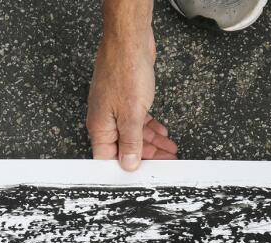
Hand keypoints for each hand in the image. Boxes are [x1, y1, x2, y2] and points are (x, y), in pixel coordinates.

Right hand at [86, 31, 177, 169]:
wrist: (129, 40)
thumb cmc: (125, 71)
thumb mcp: (131, 115)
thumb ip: (131, 142)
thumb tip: (128, 163)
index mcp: (100, 127)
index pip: (108, 158)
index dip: (124, 169)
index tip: (142, 175)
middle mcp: (105, 120)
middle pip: (124, 147)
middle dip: (147, 156)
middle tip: (166, 163)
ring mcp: (116, 108)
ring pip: (134, 134)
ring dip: (152, 143)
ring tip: (170, 151)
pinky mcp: (127, 98)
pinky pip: (138, 120)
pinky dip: (150, 128)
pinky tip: (162, 134)